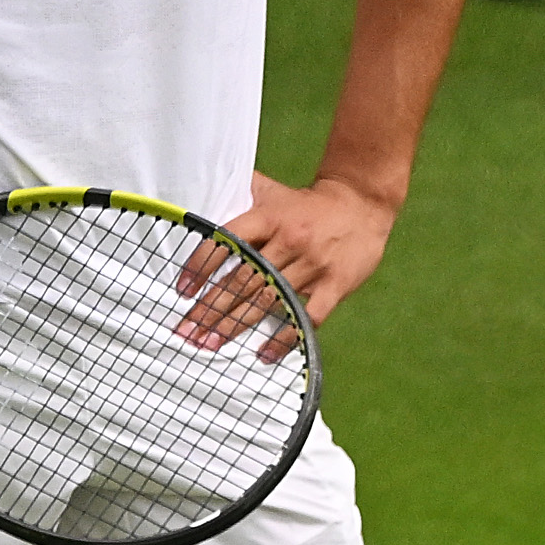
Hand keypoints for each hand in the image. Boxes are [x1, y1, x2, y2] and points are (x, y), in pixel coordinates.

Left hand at [205, 169, 400, 349]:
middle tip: (186, 332)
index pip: (227, 243)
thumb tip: (198, 196)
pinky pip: (307, 318)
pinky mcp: (335, 285)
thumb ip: (240, 194)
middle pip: (241, 280)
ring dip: (235, 325)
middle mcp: (288, 241)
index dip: (201, 267)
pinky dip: (284, 337)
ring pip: (267, 300)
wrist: (362, 203)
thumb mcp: (273, 190)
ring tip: (210, 344)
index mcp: (269, 218)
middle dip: (210, 309)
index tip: (182, 292)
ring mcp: (313, 265)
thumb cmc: (308, 203)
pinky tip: (264, 354)